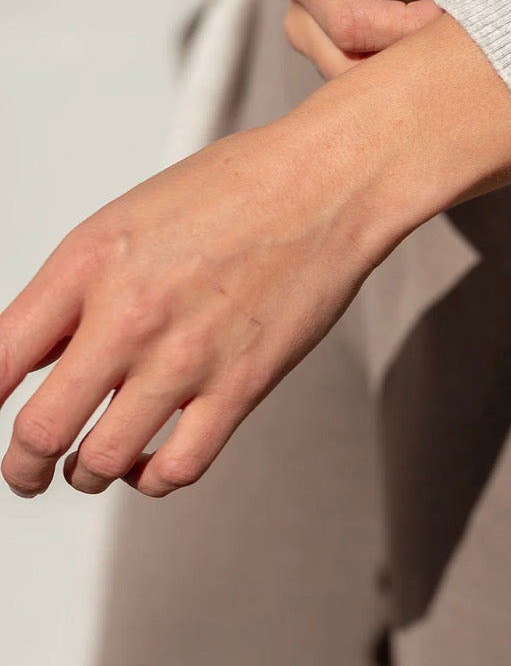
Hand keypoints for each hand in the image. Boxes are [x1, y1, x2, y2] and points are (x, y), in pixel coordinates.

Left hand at [0, 15, 510, 499]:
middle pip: (40, 430)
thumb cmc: (234, 190)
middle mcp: (129, 314)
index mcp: (88, 263)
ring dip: (85, 474)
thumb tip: (31, 356)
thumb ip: (73, 291)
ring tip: (89, 466)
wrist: (325, 185)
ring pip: (101, 462)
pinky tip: (150, 465)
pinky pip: (177, 468)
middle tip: (26, 469)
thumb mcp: (125, 221)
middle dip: (22, 466)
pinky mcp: (240, 387)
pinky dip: (152, 480)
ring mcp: (185, 357)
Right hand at [280, 0, 482, 78]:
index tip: (451, 11)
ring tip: (447, 40)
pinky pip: (372, 81)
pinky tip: (436, 49)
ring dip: (409, 71)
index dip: (404, 28)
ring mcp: (316, 41)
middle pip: (348, 64)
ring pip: (360, 83)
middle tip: (457, 35)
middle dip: (407, 60)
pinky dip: (408, 72)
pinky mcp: (340, 55)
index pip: (350, 23)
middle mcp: (301, 14)